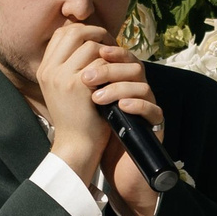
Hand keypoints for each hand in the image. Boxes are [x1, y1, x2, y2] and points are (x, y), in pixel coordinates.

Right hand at [37, 21, 116, 186]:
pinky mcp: (79, 85)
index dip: (83, 31)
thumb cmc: (76, 117)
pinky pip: (101, 62)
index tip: (99, 40)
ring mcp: (62, 77)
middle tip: (112, 44)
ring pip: (91, 45)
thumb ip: (70, 66)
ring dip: (108, 50)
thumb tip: (89, 41)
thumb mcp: (64, 88)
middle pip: (74, 32)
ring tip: (116, 61)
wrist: (76, 145)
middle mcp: (49, 70)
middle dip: (97, 33)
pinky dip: (113, 65)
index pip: (62, 33)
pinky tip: (117, 74)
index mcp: (44, 69)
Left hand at [96, 54, 163, 215]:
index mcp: (124, 82)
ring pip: (143, 86)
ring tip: (96, 98)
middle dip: (109, 69)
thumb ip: (83, 81)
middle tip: (86, 77)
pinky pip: (154, 109)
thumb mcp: (87, 103)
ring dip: (119, 88)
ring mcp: (149, 106)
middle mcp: (139, 91)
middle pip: (133, 67)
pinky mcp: (155, 125)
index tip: (91, 51)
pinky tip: (120, 107)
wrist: (114, 164)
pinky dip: (137, 105)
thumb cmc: (99, 132)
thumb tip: (61, 55)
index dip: (110, 50)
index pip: (122, 57)